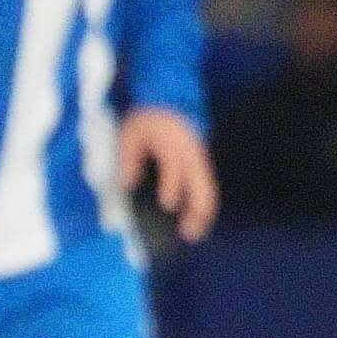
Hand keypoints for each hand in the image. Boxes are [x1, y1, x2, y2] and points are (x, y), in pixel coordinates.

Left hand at [119, 107, 218, 242]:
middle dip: (197, 212)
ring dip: (203, 215)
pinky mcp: (200, 169)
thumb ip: (130, 158)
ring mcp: (200, 164)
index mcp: (174, 144)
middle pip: (203, 186)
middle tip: (187, 234)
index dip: (173, 187)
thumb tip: (128, 185)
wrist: (170, 102)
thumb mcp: (132, 133)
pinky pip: (205, 191)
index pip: (176, 166)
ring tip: (192, 235)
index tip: (166, 206)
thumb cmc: (149, 120)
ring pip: (208, 192)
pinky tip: (193, 222)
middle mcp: (192, 157)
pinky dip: (201, 208)